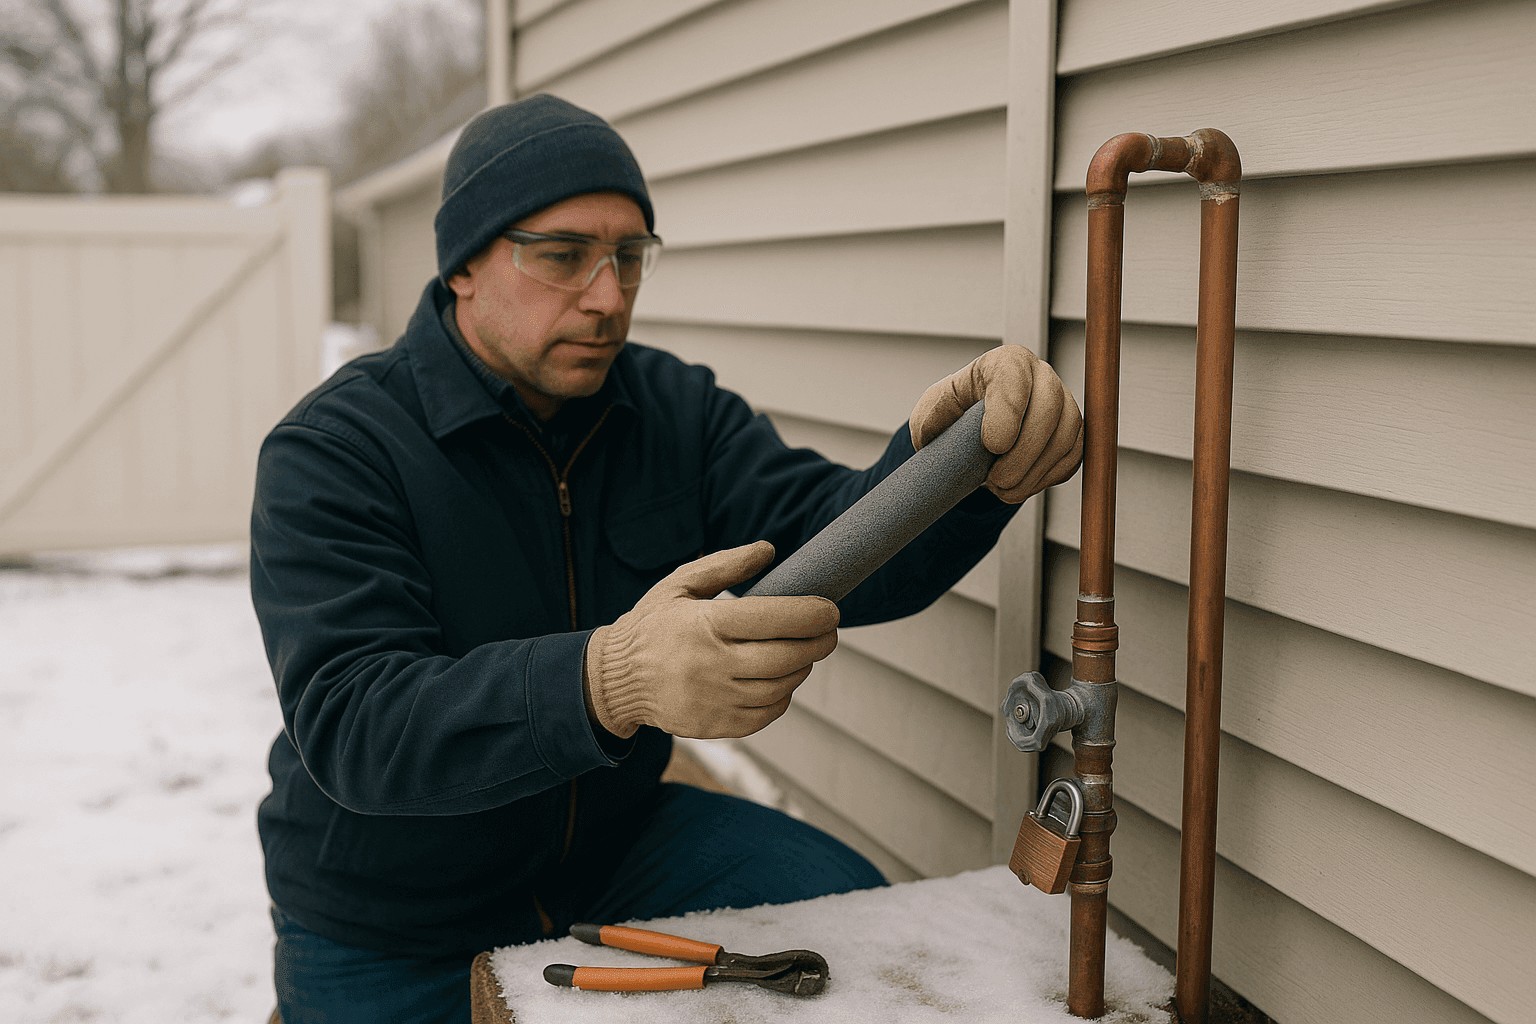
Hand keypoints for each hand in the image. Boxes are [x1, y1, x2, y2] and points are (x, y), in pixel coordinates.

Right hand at [584, 541, 838, 739]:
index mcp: (704, 624)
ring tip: (803, 652)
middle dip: (818, 643)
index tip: (831, 609)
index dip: (812, 614)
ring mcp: (713, 700)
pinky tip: (779, 679)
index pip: (773, 618)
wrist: (615, 679)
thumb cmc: (652, 625)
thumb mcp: (680, 583)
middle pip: (785, 657)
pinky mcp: (714, 726)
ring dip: (802, 668)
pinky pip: (765, 714)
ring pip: (780, 687)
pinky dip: (782, 696)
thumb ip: (726, 565)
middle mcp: (710, 665)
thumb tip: (769, 550)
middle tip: (828, 632)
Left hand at [909, 345, 1082, 502]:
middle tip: (996, 481)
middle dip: (1022, 454)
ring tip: (1003, 488)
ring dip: (1033, 473)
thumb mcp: (935, 410)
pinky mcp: (1074, 432)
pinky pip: (1072, 458)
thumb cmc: (957, 412)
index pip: (1014, 378)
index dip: (1007, 413)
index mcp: (1005, 362)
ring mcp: (1064, 402)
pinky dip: (1046, 479)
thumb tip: (938, 432)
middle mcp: (1041, 376)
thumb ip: (933, 417)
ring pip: (1064, 437)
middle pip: (1048, 409)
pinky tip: (1020, 486)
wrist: (978, 426)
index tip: (992, 446)